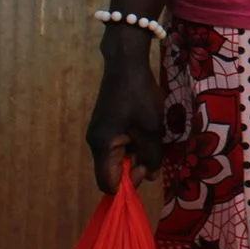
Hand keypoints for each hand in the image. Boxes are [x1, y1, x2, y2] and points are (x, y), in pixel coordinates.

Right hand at [85, 31, 162, 193]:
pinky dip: (133, 143)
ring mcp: (100, 133)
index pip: (108, 184)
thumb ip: (150, 156)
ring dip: (136, 154)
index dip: (128, 185)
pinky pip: (118, 144)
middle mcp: (96, 143)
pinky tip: (146, 130)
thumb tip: (148, 177)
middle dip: (134, 168)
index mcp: (102, 147)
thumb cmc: (139, 96)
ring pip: (117, 157)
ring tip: (152, 138)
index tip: (146, 170)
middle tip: (154, 151)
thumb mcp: (151, 129)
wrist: (126, 63)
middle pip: (113, 171)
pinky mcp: (106, 124)